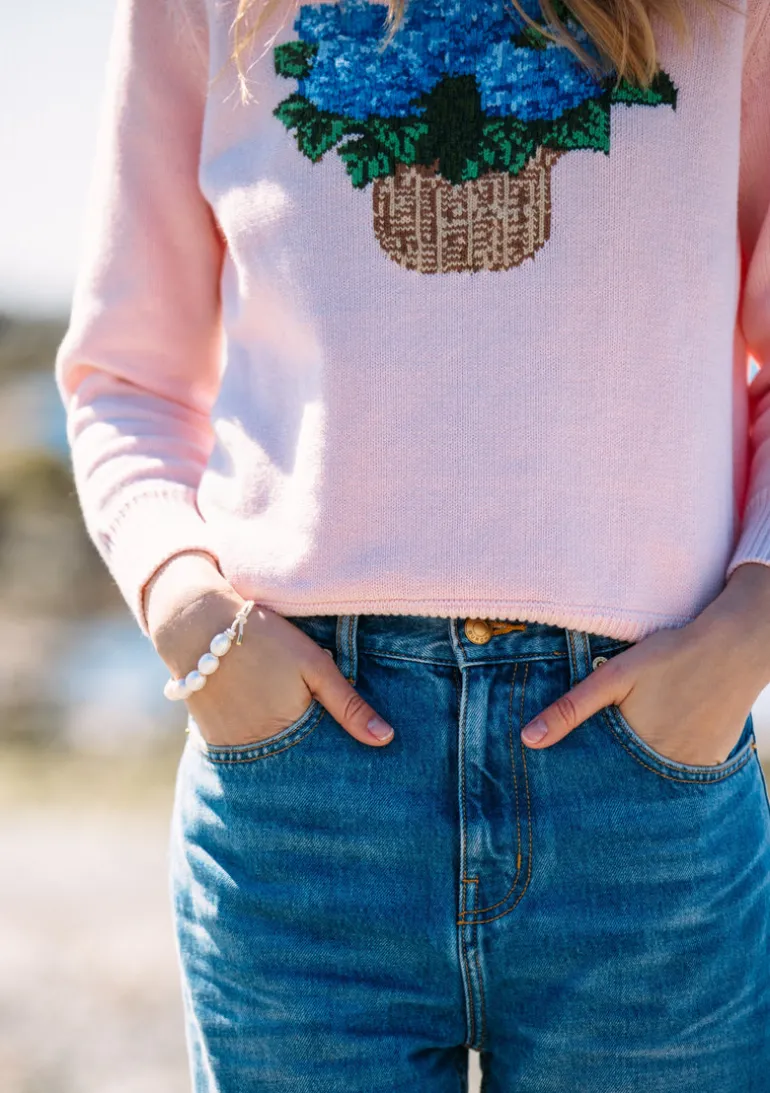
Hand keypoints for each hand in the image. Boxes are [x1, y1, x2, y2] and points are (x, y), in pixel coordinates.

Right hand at [144, 553, 394, 748]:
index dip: (337, 765)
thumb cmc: (265, 639)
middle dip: (311, 766)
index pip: (321, 767)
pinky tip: (265, 729)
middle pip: (293, 768)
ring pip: (267, 764)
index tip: (354, 767)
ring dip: (283, 758)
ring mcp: (229, 749)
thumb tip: (386, 739)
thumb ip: (349, 705)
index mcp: (287, 734)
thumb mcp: (315, 665)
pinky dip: (257, 747)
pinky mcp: (211, 741)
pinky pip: (241, 754)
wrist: (198, 624)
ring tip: (292, 738)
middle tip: (324, 755)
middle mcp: (255, 751)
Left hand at [518, 563, 769, 764]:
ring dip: (639, 774)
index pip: (601, 778)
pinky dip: (667, 766)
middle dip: (611, 780)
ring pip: (655, 781)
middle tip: (600, 768)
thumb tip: (528, 741)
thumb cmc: (670, 655)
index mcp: (638, 751)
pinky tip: (662, 741)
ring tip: (636, 751)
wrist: (735, 646)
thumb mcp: (613, 677)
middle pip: (628, 782)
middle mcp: (668, 769)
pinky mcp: (714, 763)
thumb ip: (570, 709)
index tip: (568, 785)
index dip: (585, 778)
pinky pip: (682, 775)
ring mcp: (695, 769)